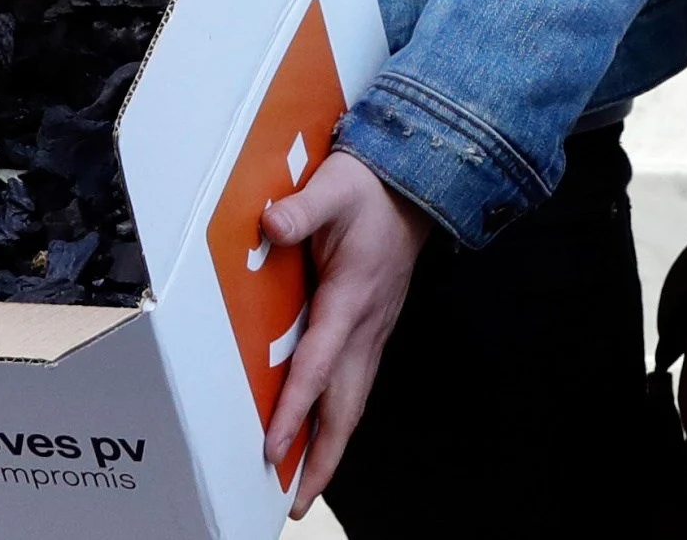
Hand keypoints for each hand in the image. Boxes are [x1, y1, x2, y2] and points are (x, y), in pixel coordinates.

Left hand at [255, 149, 432, 511]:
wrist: (415, 184)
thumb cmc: (370, 188)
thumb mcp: (334, 187)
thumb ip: (302, 209)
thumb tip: (270, 224)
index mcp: (352, 297)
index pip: (318, 363)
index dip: (295, 407)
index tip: (273, 446)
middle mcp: (366, 325)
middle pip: (346, 406)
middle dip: (323, 457)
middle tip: (298, 502)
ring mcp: (373, 331)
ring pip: (353, 401)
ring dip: (331, 446)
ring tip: (304, 487)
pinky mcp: (371, 329)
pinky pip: (354, 385)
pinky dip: (338, 419)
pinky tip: (321, 434)